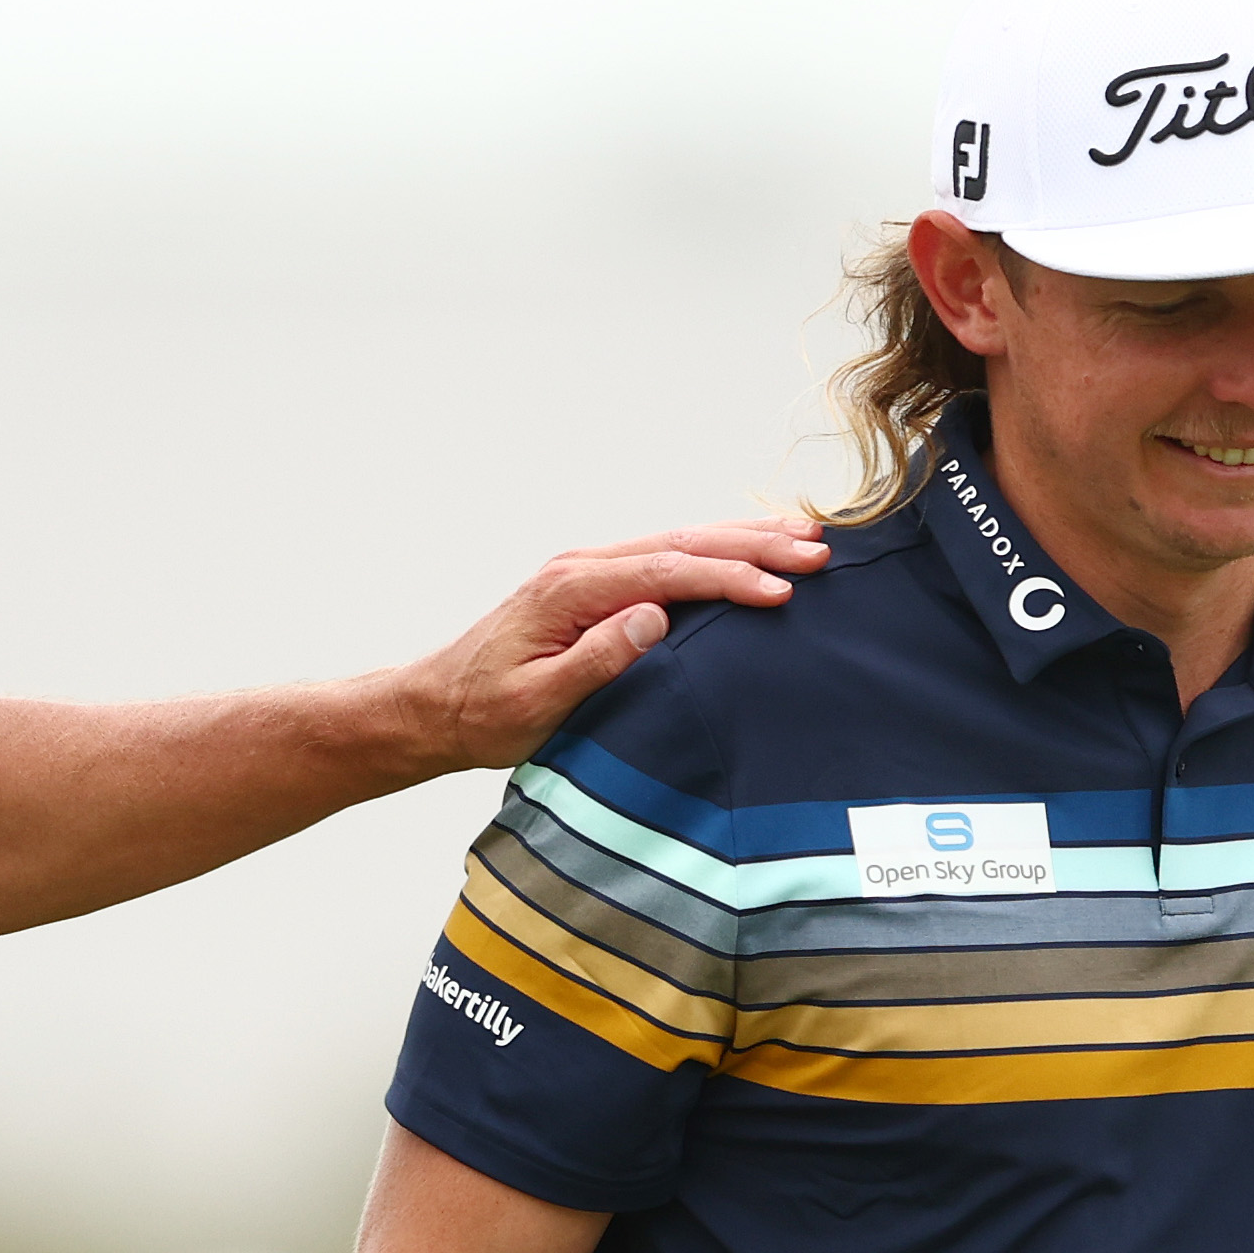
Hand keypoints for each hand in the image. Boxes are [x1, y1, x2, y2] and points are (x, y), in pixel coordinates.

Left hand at [398, 520, 823, 771]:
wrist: (436, 707)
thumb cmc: (484, 715)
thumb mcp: (536, 702)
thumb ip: (595, 659)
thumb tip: (654, 616)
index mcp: (571, 590)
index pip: (667, 572)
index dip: (730, 577)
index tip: (783, 590)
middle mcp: (582, 568)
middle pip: (682, 542)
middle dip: (754, 544)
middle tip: (818, 550)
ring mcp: (588, 572)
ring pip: (678, 541)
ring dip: (741, 538)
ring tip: (803, 537)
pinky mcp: (593, 586)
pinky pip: (665, 557)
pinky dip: (713, 550)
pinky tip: (746, 551)